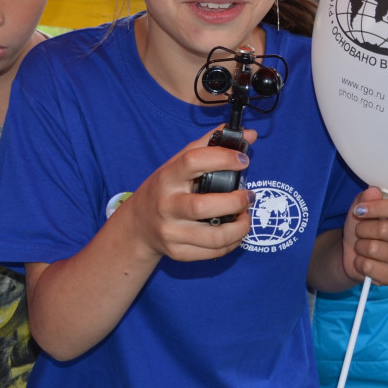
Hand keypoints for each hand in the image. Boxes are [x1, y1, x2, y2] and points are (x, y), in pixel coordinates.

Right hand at [119, 130, 256, 262]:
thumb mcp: (177, 164)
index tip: (243, 159)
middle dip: (235, 201)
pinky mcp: (178, 253)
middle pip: (203, 207)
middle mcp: (166, 206)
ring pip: (214, 237)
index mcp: (167, 178)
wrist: (138, 226)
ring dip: (240, 227)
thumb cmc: (165, 189)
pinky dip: (232, 242)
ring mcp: (171, 232)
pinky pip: (214, 252)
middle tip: (248, 196)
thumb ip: (210, 146)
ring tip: (245, 215)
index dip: (222, 158)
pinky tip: (235, 231)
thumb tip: (249, 134)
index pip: (193, 161)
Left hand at [339, 187, 387, 285]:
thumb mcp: (360, 208)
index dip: (378, 207)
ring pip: (374, 248)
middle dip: (363, 229)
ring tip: (362, 246)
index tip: (360, 210)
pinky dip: (359, 262)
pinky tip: (363, 261)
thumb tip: (373, 191)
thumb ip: (366, 198)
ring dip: (360, 246)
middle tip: (360, 231)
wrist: (353, 252)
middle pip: (385, 229)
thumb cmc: (362, 227)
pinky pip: (370, 267)